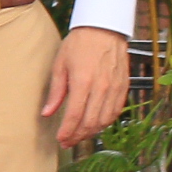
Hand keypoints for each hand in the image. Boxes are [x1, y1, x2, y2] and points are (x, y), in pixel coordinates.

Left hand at [42, 25, 130, 148]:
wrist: (104, 29)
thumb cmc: (79, 44)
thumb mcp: (60, 65)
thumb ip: (56, 92)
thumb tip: (48, 112)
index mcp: (84, 82)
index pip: (76, 115)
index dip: (68, 131)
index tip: (60, 140)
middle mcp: (102, 88)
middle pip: (91, 122)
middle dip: (78, 136)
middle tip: (67, 142)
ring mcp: (115, 88)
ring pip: (105, 120)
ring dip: (92, 132)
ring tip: (79, 136)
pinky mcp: (124, 87)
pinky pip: (115, 111)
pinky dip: (105, 122)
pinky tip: (95, 124)